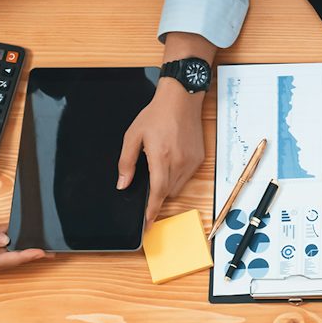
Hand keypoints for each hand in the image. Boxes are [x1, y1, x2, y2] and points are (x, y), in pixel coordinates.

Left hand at [118, 78, 207, 226]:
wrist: (181, 99)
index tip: (147, 223)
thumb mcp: (133, 136)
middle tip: (149, 185)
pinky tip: (171, 159)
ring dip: (167, 185)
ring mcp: (191, 161)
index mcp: (161, 157)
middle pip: (168, 192)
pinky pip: (187, 176)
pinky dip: (178, 175)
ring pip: (178, 186)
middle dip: (157, 195)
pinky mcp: (199, 158)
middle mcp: (179, 162)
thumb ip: (126, 162)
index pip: (157, 192)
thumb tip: (122, 183)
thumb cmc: (157, 114)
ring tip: (160, 165)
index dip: (152, 210)